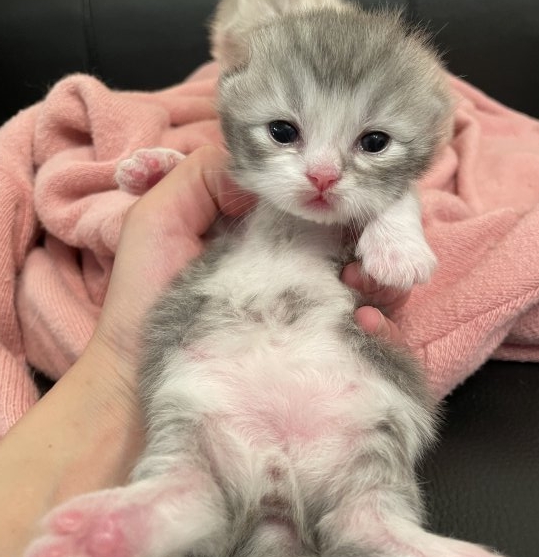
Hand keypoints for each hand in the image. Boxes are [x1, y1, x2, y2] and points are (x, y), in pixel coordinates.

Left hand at [89, 144, 405, 410]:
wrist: (137, 384)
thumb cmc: (144, 300)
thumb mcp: (159, 221)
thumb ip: (205, 175)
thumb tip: (272, 173)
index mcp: (267, 233)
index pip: (325, 203)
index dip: (353, 195)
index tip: (356, 199)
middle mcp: (298, 268)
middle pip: (363, 241)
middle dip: (382, 235)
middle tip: (369, 250)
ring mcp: (313, 312)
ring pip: (377, 286)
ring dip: (384, 278)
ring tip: (363, 283)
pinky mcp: (322, 354)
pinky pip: (372, 338)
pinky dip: (383, 325)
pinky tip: (364, 322)